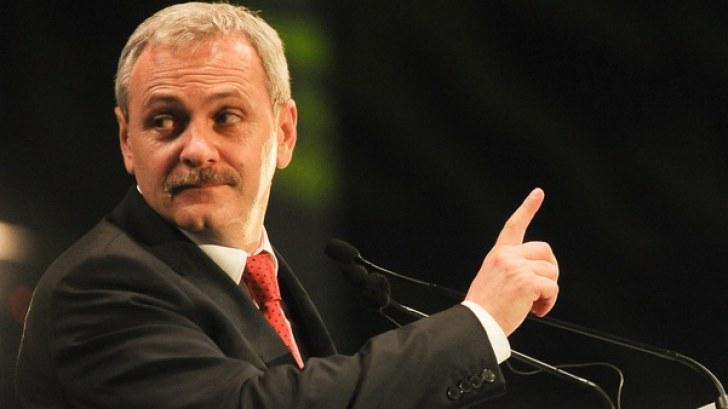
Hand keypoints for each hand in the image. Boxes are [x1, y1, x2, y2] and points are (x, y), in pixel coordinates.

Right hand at [465, 188, 558, 334]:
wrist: (477, 322)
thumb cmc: (485, 307)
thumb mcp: (493, 278)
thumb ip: (513, 268)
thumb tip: (538, 272)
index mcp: (499, 254)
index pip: (514, 225)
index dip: (528, 207)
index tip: (538, 193)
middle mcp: (507, 256)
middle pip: (545, 251)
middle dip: (549, 270)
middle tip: (541, 289)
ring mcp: (517, 267)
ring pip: (551, 272)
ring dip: (548, 290)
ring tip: (533, 304)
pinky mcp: (527, 281)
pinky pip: (552, 288)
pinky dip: (549, 302)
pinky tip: (536, 310)